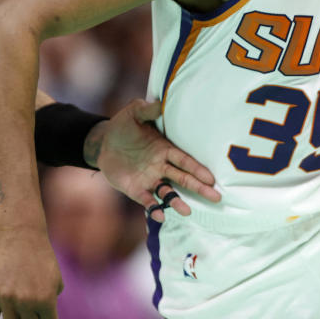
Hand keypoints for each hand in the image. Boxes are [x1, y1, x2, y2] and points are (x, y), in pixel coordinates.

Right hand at [0, 226, 61, 318]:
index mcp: (46, 300)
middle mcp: (27, 302)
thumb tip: (44, 315)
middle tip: (31, 313)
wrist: (21, 235)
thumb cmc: (42, 257)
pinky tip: (2, 317)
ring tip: (19, 313)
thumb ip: (51, 300)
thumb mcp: (56, 279)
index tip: (44, 318)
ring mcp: (7, 299)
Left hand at [85, 98, 221, 221]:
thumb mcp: (133, 113)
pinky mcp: (135, 190)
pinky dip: (153, 208)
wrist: (103, 143)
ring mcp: (149, 180)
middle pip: (183, 179)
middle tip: (216, 197)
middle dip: (199, 188)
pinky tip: (160, 215)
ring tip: (187, 212)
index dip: (198, 169)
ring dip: (177, 202)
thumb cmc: (123, 126)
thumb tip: (160, 103)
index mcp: (165, 150)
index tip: (212, 178)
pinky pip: (147, 201)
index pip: (185, 161)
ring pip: (167, 193)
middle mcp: (161, 167)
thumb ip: (146, 109)